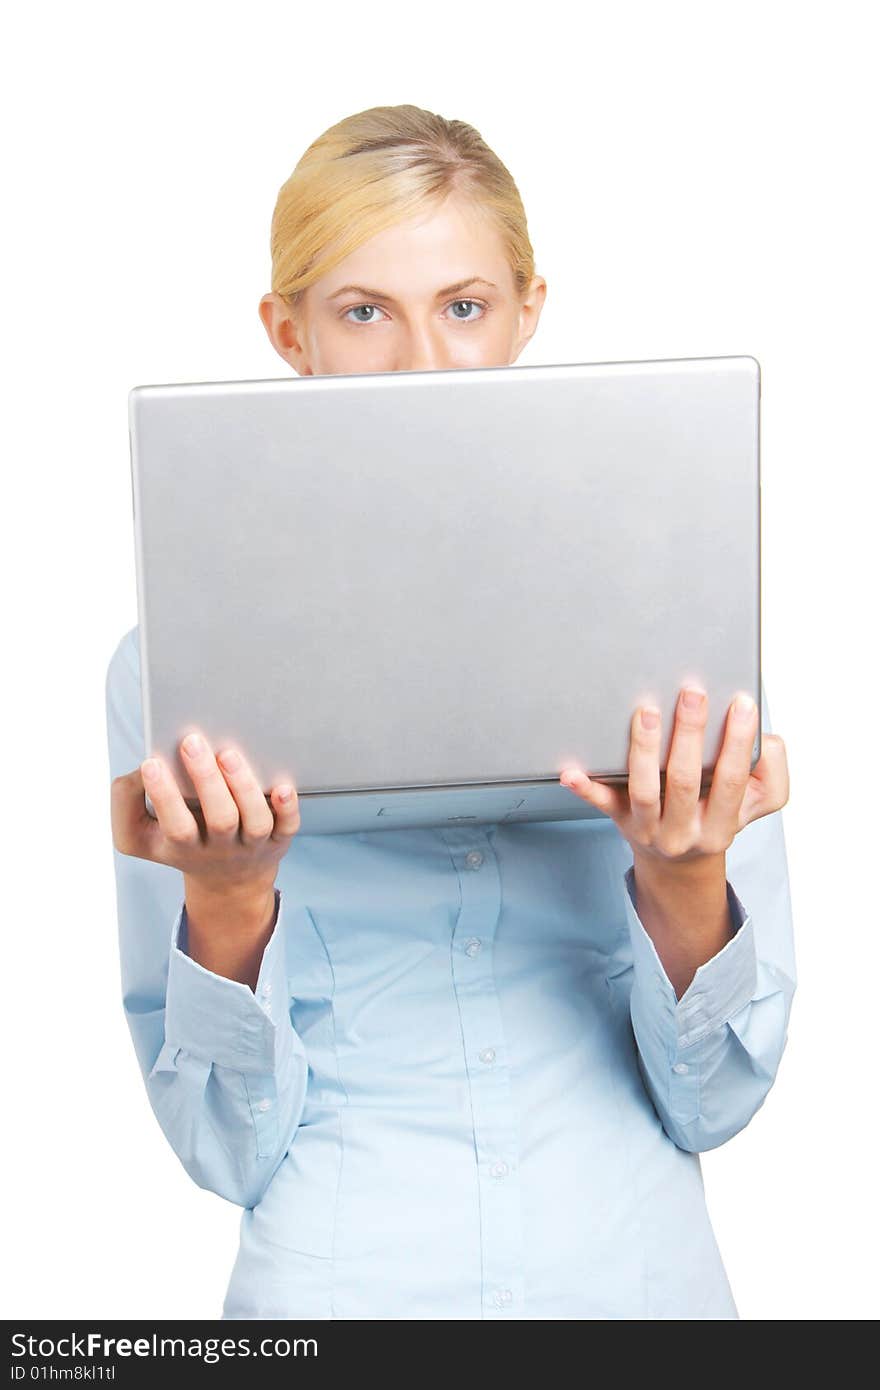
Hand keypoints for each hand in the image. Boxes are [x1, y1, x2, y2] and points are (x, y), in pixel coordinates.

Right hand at [111, 731, 300, 893]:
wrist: (226, 882)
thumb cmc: (177, 841)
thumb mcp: (138, 834)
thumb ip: (126, 800)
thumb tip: (143, 767)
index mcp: (181, 847)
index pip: (175, 825)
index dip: (163, 796)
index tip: (151, 763)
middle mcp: (219, 848)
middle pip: (219, 820)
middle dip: (205, 780)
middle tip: (191, 742)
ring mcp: (251, 845)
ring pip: (254, 821)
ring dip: (243, 787)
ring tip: (228, 754)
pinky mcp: (278, 839)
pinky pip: (287, 827)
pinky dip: (287, 809)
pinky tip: (283, 787)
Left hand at [559, 685, 789, 867]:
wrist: (680, 862)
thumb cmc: (718, 814)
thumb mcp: (759, 803)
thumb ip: (772, 772)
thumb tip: (764, 740)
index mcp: (722, 825)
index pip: (733, 780)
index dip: (738, 742)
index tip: (742, 703)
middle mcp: (684, 832)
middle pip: (685, 781)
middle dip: (689, 734)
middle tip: (692, 693)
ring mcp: (648, 828)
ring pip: (644, 789)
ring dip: (644, 749)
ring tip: (646, 712)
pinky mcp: (620, 819)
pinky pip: (601, 805)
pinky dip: (585, 788)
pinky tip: (572, 770)